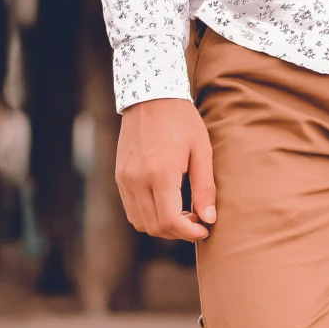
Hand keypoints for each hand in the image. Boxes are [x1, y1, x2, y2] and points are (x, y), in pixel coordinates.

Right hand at [115, 99, 215, 241]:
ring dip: (162, 226)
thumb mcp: (201, 150)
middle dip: (178, 232)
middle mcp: (137, 180)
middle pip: (155, 226)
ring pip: (140, 222)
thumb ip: (204, 188)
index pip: (171, 221)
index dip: (189, 232)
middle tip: (197, 220)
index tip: (205, 229)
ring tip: (182, 213)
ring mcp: (125, 179)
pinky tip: (166, 204)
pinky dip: (148, 215)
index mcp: (160, 173)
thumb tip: (209, 219)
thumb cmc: (181, 120)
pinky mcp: (120, 176)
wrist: (150, 95)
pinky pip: (131, 209)